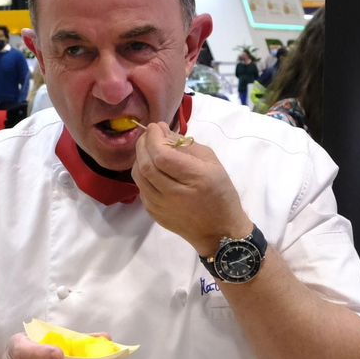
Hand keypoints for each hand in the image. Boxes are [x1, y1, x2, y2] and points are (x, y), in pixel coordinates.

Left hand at [131, 122, 251, 255]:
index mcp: (196, 179)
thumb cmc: (221, 193)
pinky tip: (152, 168)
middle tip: (149, 134)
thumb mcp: (213, 164)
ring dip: (139, 158)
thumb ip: (187, 145)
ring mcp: (162, 207)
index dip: (154, 138)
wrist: (219, 232)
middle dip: (143, 144)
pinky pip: (141, 188)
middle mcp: (175, 194)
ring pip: (139, 176)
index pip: (163, 156)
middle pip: (147, 165)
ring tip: (148, 149)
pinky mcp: (154, 214)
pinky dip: (142, 174)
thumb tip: (162, 131)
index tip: (155, 126)